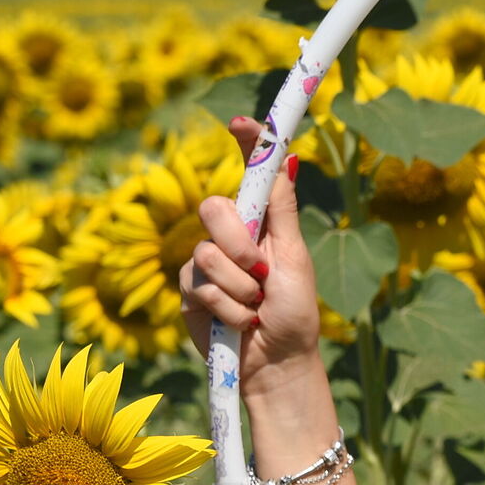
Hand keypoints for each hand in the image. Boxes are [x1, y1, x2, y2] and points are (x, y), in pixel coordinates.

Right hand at [179, 116, 323, 390]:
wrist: (276, 363)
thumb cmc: (294, 313)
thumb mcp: (295, 258)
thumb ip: (282, 212)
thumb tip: (289, 159)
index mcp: (260, 222)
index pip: (249, 173)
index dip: (245, 144)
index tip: (240, 122)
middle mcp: (229, 235)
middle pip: (214, 208)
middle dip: (240, 244)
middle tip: (261, 275)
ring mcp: (205, 262)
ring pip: (206, 252)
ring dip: (240, 288)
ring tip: (256, 308)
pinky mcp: (189, 291)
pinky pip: (200, 286)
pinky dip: (228, 309)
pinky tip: (240, 324)